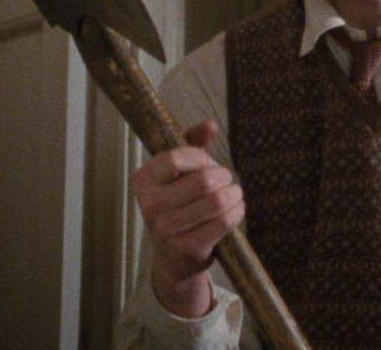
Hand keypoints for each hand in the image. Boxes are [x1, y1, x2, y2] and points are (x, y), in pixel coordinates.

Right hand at [131, 119, 244, 317]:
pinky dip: (237, 212)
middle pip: (203, 181)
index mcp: (144, 180)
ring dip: (235, 194)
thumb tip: (210, 124)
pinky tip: (236, 209)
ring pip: (217, 201)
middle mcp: (150, 205)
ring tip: (234, 194)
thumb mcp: (179, 171)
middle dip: (224, 176)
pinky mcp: (186, 247)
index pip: (175, 158)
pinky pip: (224, 222)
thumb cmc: (177, 203)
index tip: (207, 163)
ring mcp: (166, 229)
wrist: (172, 256)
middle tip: (226, 180)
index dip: (200, 158)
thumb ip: (192, 143)